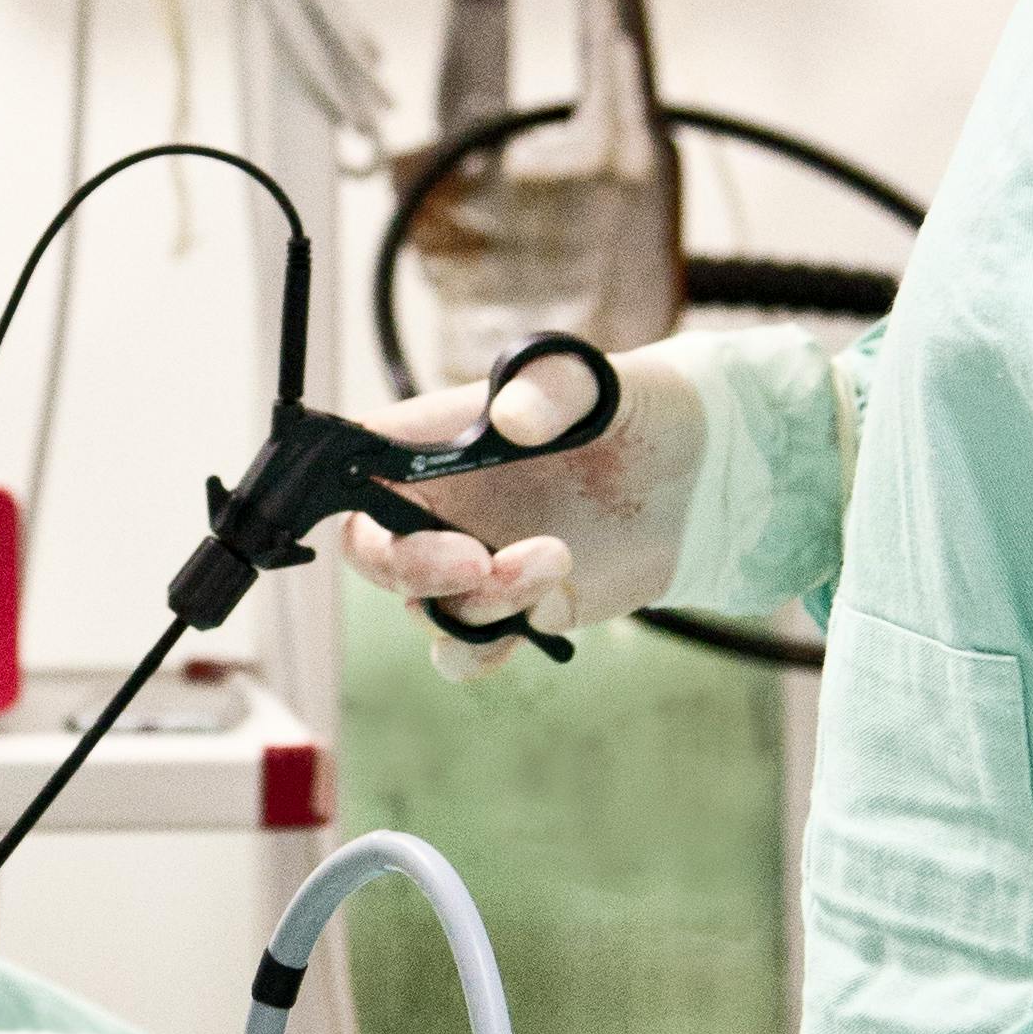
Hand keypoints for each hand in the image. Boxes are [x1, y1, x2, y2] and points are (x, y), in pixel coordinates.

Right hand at [335, 338, 712, 677]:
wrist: (700, 477)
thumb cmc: (637, 410)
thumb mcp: (599, 382)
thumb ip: (552, 388)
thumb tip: (509, 420)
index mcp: (436, 440)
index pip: (353, 462)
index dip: (332, 487)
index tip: (363, 506)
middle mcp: (441, 506)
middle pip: (373, 552)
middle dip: (411, 566)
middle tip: (473, 559)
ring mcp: (473, 562)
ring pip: (427, 607)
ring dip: (478, 602)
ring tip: (557, 560)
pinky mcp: (513, 609)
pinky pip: (467, 650)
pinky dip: (482, 651)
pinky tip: (534, 620)